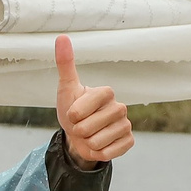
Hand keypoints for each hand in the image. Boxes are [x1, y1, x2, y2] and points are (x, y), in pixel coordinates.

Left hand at [54, 36, 132, 167]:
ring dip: (87, 143)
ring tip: (89, 135)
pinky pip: (109, 153)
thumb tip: (61, 37)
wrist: (79, 134)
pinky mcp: (129, 141)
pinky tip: (100, 144)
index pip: (80, 110)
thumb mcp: (66, 88)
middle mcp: (120, 107)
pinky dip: (99, 153)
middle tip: (81, 126)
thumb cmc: (73, 109)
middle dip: (78, 131)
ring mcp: (126, 125)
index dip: (72, 115)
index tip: (73, 112)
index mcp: (106, 92)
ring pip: (97, 142)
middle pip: (88, 128)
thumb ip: (65, 64)